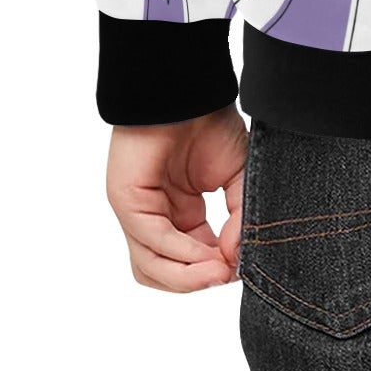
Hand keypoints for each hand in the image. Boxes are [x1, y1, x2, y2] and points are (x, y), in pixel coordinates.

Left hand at [105, 104, 248, 291]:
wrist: (189, 89)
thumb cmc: (211, 124)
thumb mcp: (239, 177)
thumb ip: (240, 218)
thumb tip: (237, 258)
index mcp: (182, 214)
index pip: (193, 261)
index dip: (216, 271)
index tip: (243, 266)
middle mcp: (157, 217)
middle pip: (167, 273)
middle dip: (199, 281)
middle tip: (228, 275)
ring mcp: (138, 212)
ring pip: (151, 267)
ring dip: (186, 277)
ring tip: (217, 272)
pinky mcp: (127, 202)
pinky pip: (151, 240)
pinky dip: (179, 252)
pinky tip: (204, 252)